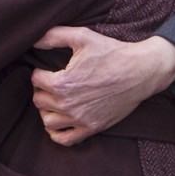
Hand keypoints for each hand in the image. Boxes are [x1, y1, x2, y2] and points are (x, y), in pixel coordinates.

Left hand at [30, 27, 174, 145]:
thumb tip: (33, 39)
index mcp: (63, 83)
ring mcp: (80, 119)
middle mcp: (68, 104)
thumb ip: (54, 36)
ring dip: (47, 110)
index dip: (39, 72)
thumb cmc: (112, 52)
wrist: (141, 71)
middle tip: (50, 83)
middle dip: (42, 90)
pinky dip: (57, 133)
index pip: (35, 81)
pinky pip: (65, 140)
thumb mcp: (82, 36)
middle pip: (39, 100)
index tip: (46, 69)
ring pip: (47, 121)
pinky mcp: (92, 128)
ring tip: (55, 99)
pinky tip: (60, 120)